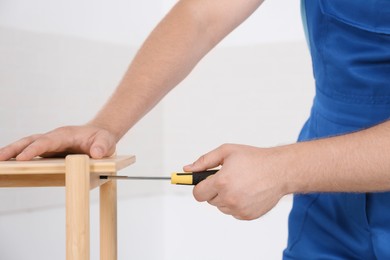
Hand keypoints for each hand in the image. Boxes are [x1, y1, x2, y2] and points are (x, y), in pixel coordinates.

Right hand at [0, 124, 116, 160]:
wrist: (100, 136)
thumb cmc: (102, 139)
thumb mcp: (107, 142)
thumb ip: (102, 146)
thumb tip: (96, 153)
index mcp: (65, 134)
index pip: (46, 141)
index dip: (34, 149)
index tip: (22, 158)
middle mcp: (54, 138)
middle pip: (30, 141)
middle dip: (13, 149)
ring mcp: (50, 145)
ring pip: (27, 146)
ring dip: (11, 154)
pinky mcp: (48, 152)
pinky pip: (31, 154)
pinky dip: (18, 158)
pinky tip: (9, 167)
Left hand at [184, 144, 290, 219]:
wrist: (279, 170)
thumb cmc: (254, 159)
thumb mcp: (226, 152)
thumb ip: (204, 161)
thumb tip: (188, 169)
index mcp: (222, 182)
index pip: (198, 193)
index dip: (200, 187)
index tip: (203, 183)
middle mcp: (229, 198)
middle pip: (209, 200)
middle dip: (214, 190)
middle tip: (228, 178)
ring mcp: (238, 209)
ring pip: (221, 207)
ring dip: (225, 197)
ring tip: (239, 184)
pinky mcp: (247, 216)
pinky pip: (233, 212)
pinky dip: (236, 204)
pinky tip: (246, 192)